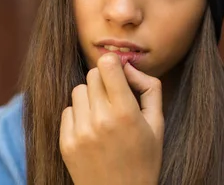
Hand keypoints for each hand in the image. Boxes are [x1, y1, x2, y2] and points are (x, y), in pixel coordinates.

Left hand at [59, 53, 163, 184]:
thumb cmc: (144, 160)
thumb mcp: (157, 124)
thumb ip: (149, 87)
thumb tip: (128, 65)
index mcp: (125, 112)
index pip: (107, 64)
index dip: (113, 63)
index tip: (118, 72)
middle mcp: (100, 119)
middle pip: (92, 75)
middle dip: (104, 81)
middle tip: (115, 99)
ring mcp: (80, 132)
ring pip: (78, 90)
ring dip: (90, 98)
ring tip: (103, 117)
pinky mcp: (66, 143)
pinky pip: (68, 110)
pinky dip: (79, 115)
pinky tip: (92, 131)